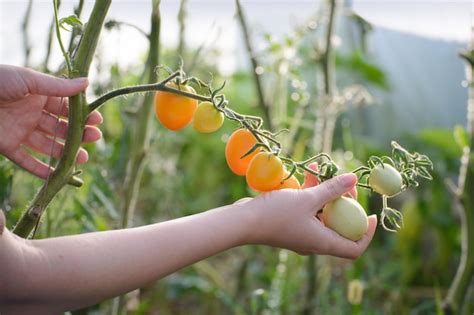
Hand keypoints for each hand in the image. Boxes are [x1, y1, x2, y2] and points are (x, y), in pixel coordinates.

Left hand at [0, 65, 102, 178]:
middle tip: (94, 139)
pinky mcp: (6, 146)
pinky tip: (57, 175)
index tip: (97, 120)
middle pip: (59, 127)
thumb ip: (57, 86)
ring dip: (65, 153)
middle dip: (78, 134)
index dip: (81, 115)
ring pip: (47, 145)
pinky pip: (26, 161)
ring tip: (83, 158)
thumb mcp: (28, 79)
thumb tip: (86, 83)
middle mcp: (30, 114)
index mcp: (36, 95)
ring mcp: (19, 130)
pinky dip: (40, 169)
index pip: (65, 108)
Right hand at [239, 165, 376, 258]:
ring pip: (322, 213)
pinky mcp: (290, 223)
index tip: (371, 214)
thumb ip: (332, 188)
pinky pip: (307, 209)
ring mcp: (302, 232)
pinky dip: (310, 194)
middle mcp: (314, 241)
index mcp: (323, 242)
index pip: (355, 248)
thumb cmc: (276, 213)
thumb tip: (354, 179)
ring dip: (325, 192)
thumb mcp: (307, 198)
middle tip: (344, 183)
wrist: (243, 221)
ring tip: (321, 169)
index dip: (368, 233)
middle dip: (345, 203)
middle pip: (340, 226)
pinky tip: (307, 173)